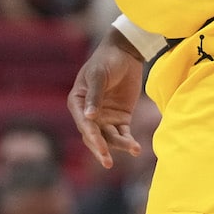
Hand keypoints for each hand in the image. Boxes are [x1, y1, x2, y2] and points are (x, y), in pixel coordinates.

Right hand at [67, 29, 144, 168]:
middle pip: (93, 136)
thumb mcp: (99, 75)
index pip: (83, 123)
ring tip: (133, 149)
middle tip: (107, 162)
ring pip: (110, 138)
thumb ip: (95, 95)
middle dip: (100, 149)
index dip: (92, 135)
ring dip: (119, 146)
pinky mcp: (121, 118)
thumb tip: (89, 117)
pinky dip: (129, 141)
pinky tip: (136, 147)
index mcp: (78, 102)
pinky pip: (123, 134)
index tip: (101, 146)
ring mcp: (105, 117)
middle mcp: (89, 114)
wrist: (126, 52)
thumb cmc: (107, 60)